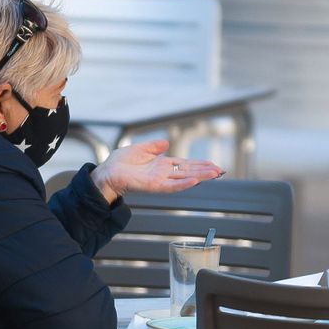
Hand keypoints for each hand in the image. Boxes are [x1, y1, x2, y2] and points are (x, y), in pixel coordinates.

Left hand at [92, 139, 222, 202]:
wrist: (107, 172)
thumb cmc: (120, 163)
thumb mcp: (139, 149)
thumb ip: (154, 147)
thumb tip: (166, 143)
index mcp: (162, 165)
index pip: (185, 165)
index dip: (199, 164)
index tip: (213, 164)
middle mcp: (164, 173)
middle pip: (189, 172)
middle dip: (205, 171)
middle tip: (221, 171)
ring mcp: (160, 180)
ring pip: (185, 179)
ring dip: (200, 177)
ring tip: (215, 174)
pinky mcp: (154, 186)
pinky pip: (172, 186)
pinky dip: (183, 184)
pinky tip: (195, 181)